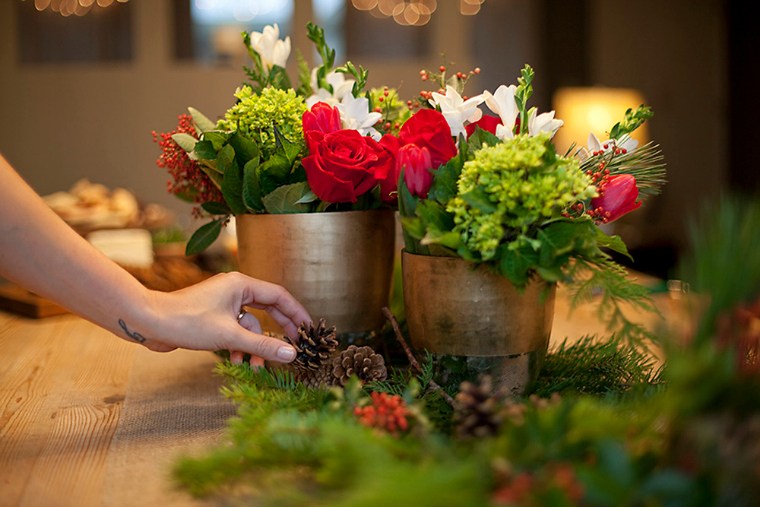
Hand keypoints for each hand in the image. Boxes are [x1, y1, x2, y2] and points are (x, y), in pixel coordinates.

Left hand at [136, 272, 310, 366]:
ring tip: (253, 367)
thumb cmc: (187, 322)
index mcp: (241, 284)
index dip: (297, 313)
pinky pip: (235, 330)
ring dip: (253, 346)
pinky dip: (238, 346)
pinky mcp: (213, 316)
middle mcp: (235, 289)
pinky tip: (235, 362)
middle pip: (268, 309)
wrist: (149, 323)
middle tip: (294, 348)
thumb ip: (262, 346)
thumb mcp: (230, 336)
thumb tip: (291, 354)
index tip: (310, 330)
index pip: (279, 296)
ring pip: (250, 325)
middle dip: (278, 332)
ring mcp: (223, 303)